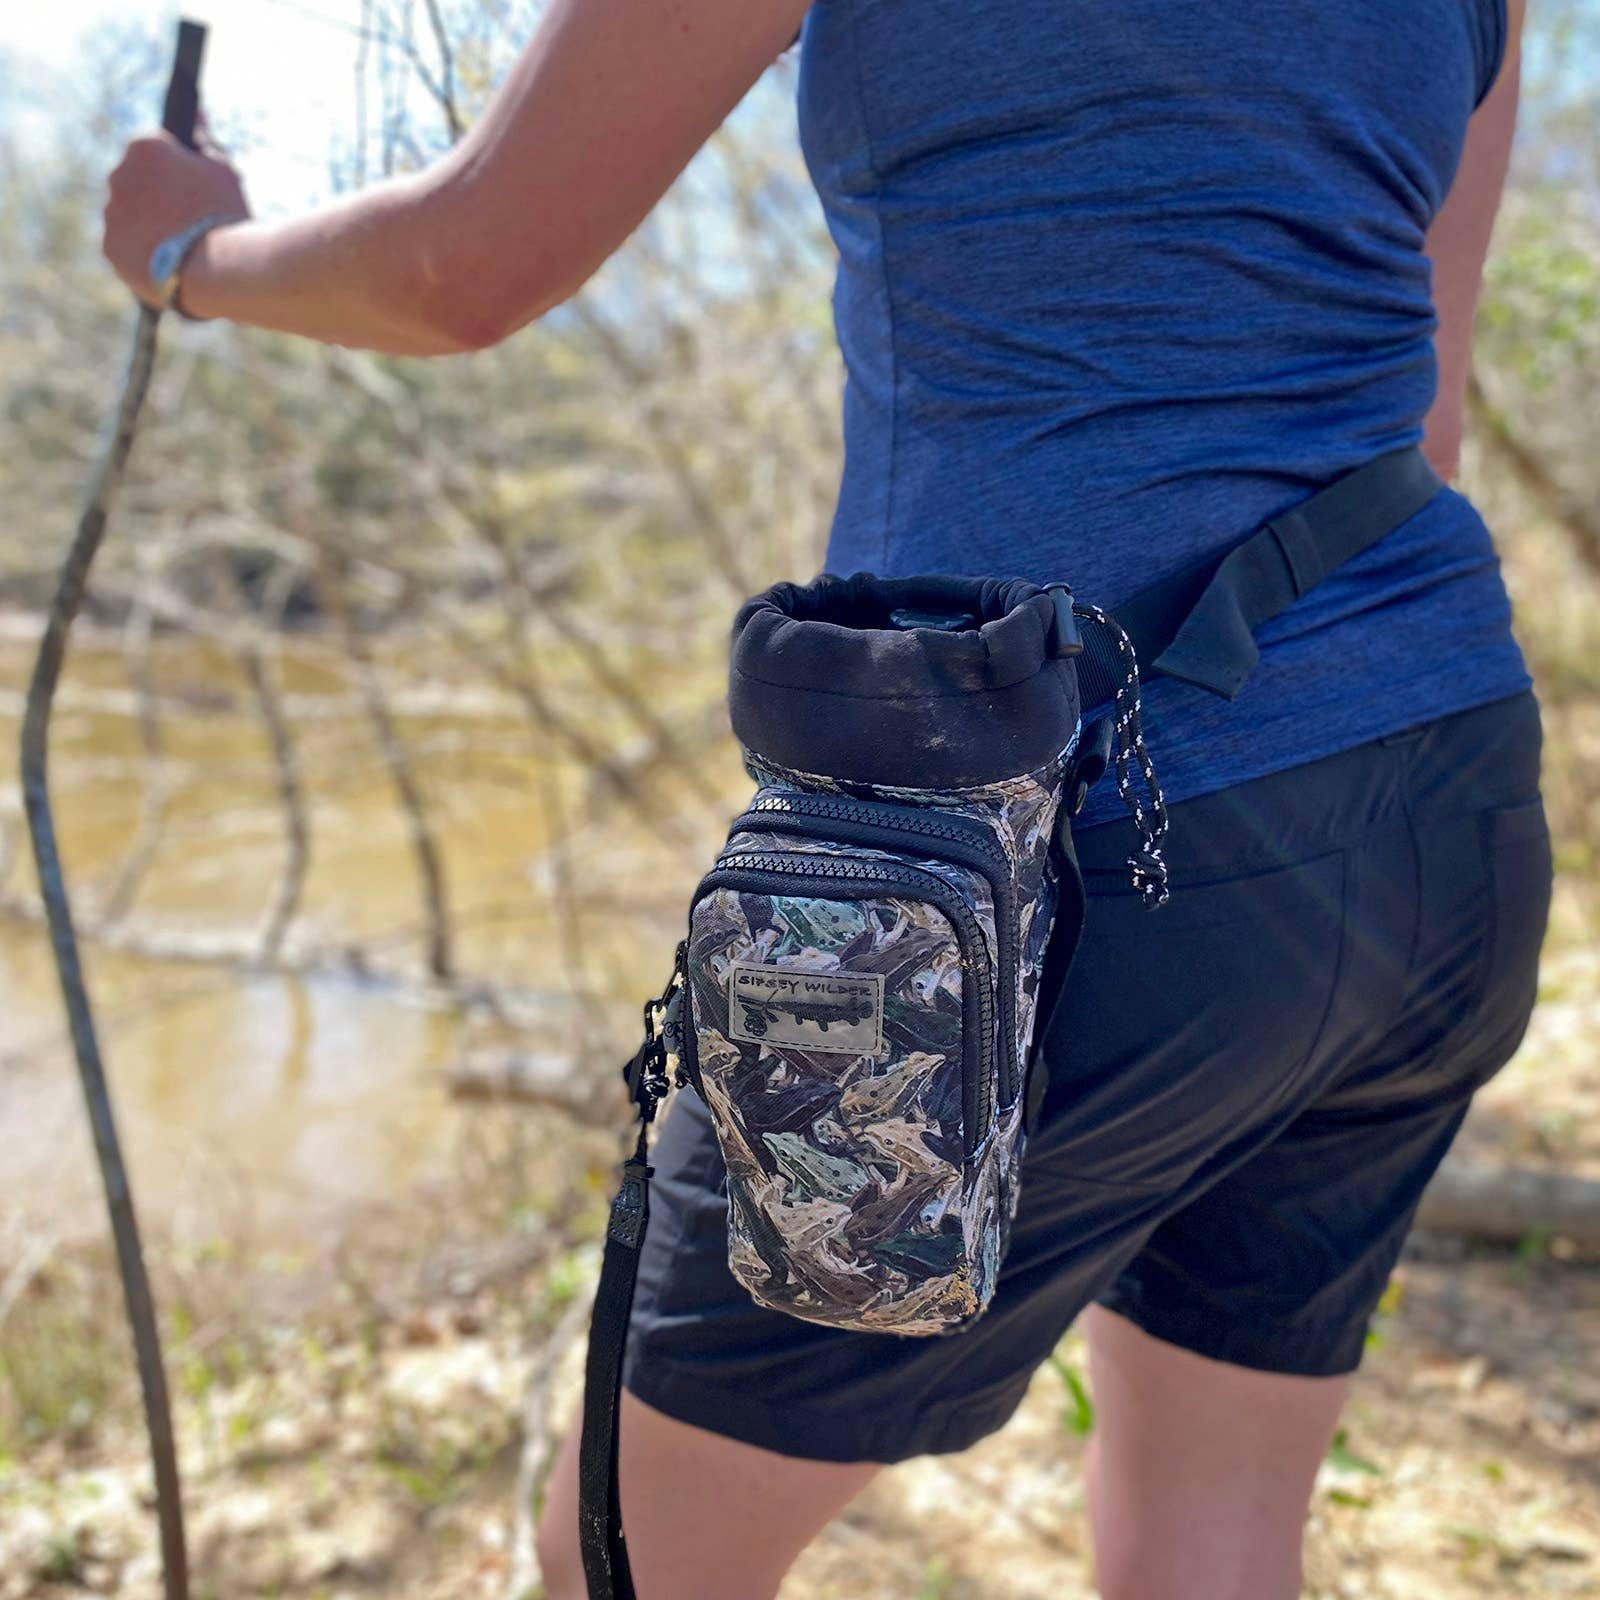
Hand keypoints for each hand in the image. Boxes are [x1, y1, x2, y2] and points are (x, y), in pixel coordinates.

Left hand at [102, 126, 250, 308]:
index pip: (152, 148)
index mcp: (143, 147)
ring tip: (182, 248)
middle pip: (136, 181)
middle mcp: (118, 174)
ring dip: (148, 224)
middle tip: (189, 220)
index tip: (192, 187)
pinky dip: (142, 252)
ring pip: (128, 214)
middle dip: (156, 195)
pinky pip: (125, 245)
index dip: (174, 168)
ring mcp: (111, 213)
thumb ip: (204, 140)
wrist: (219, 269)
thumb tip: (198, 112)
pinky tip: (168, 263)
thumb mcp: (223, 170)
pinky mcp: (111, 248)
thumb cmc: (224, 215)